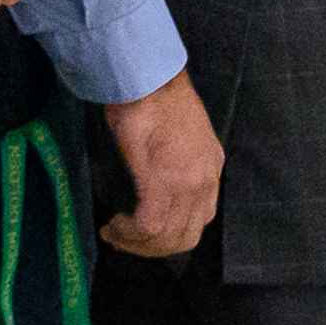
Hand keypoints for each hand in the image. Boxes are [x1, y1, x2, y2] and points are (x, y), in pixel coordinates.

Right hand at [97, 78, 220, 256]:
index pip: (199, 220)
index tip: (142, 234)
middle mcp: (206, 180)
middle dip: (152, 249)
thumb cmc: (153, 98)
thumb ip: (175, 163)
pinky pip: (149, 224)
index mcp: (211, 168)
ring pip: (167, 236)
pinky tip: (114, 225)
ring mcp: (187, 182)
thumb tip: (154, 187)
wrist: (146, 75)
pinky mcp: (162, 180)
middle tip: (124, 240)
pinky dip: (129, 232)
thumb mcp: (177, 135)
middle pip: (185, 237)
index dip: (170, 236)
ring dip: (137, 243)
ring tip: (115, 233)